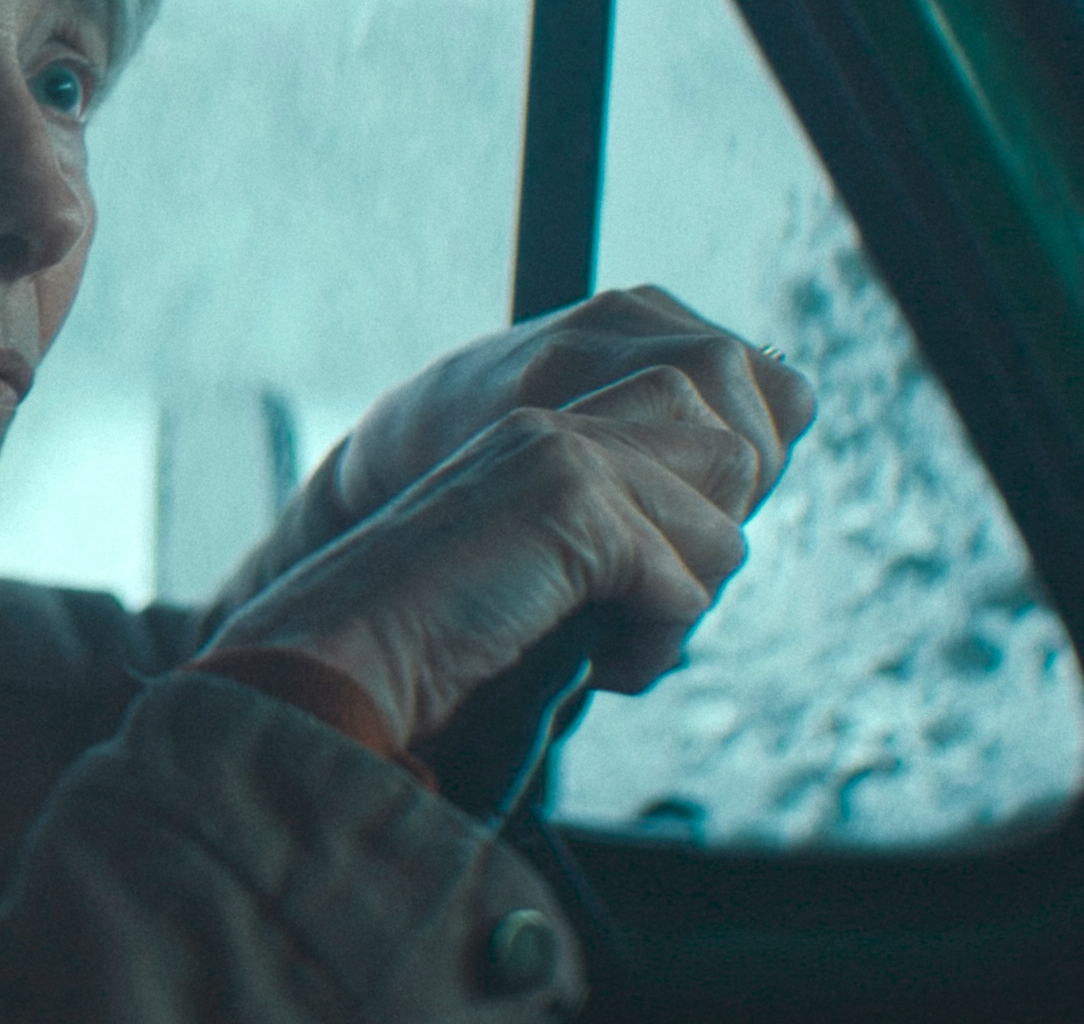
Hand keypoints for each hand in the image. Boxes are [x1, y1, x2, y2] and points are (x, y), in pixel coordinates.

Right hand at [201, 364, 778, 743]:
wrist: (349, 652)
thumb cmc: (436, 638)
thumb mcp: (539, 567)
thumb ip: (611, 539)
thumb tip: (717, 555)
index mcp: (551, 430)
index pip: (699, 421)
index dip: (708, 511)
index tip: (660, 586)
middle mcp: (565, 425)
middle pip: (734, 459)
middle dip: (707, 553)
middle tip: (638, 619)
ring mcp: (570, 459)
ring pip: (723, 531)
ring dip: (678, 610)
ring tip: (607, 645)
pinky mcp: (577, 510)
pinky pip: (683, 588)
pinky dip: (651, 647)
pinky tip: (595, 663)